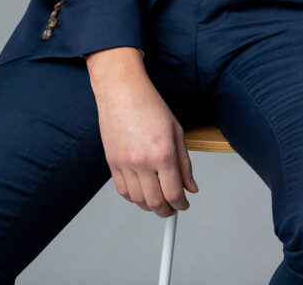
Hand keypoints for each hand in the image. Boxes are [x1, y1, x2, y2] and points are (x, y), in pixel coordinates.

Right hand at [86, 47, 198, 216]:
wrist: (121, 92)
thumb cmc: (149, 105)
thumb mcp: (176, 131)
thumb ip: (184, 163)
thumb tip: (191, 188)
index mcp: (163, 152)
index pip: (173, 193)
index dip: (181, 204)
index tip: (184, 205)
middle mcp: (143, 161)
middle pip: (155, 202)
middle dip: (167, 211)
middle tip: (173, 209)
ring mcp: (125, 164)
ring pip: (138, 201)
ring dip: (150, 206)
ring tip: (159, 201)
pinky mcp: (111, 163)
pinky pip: (123, 192)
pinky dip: (134, 198)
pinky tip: (142, 193)